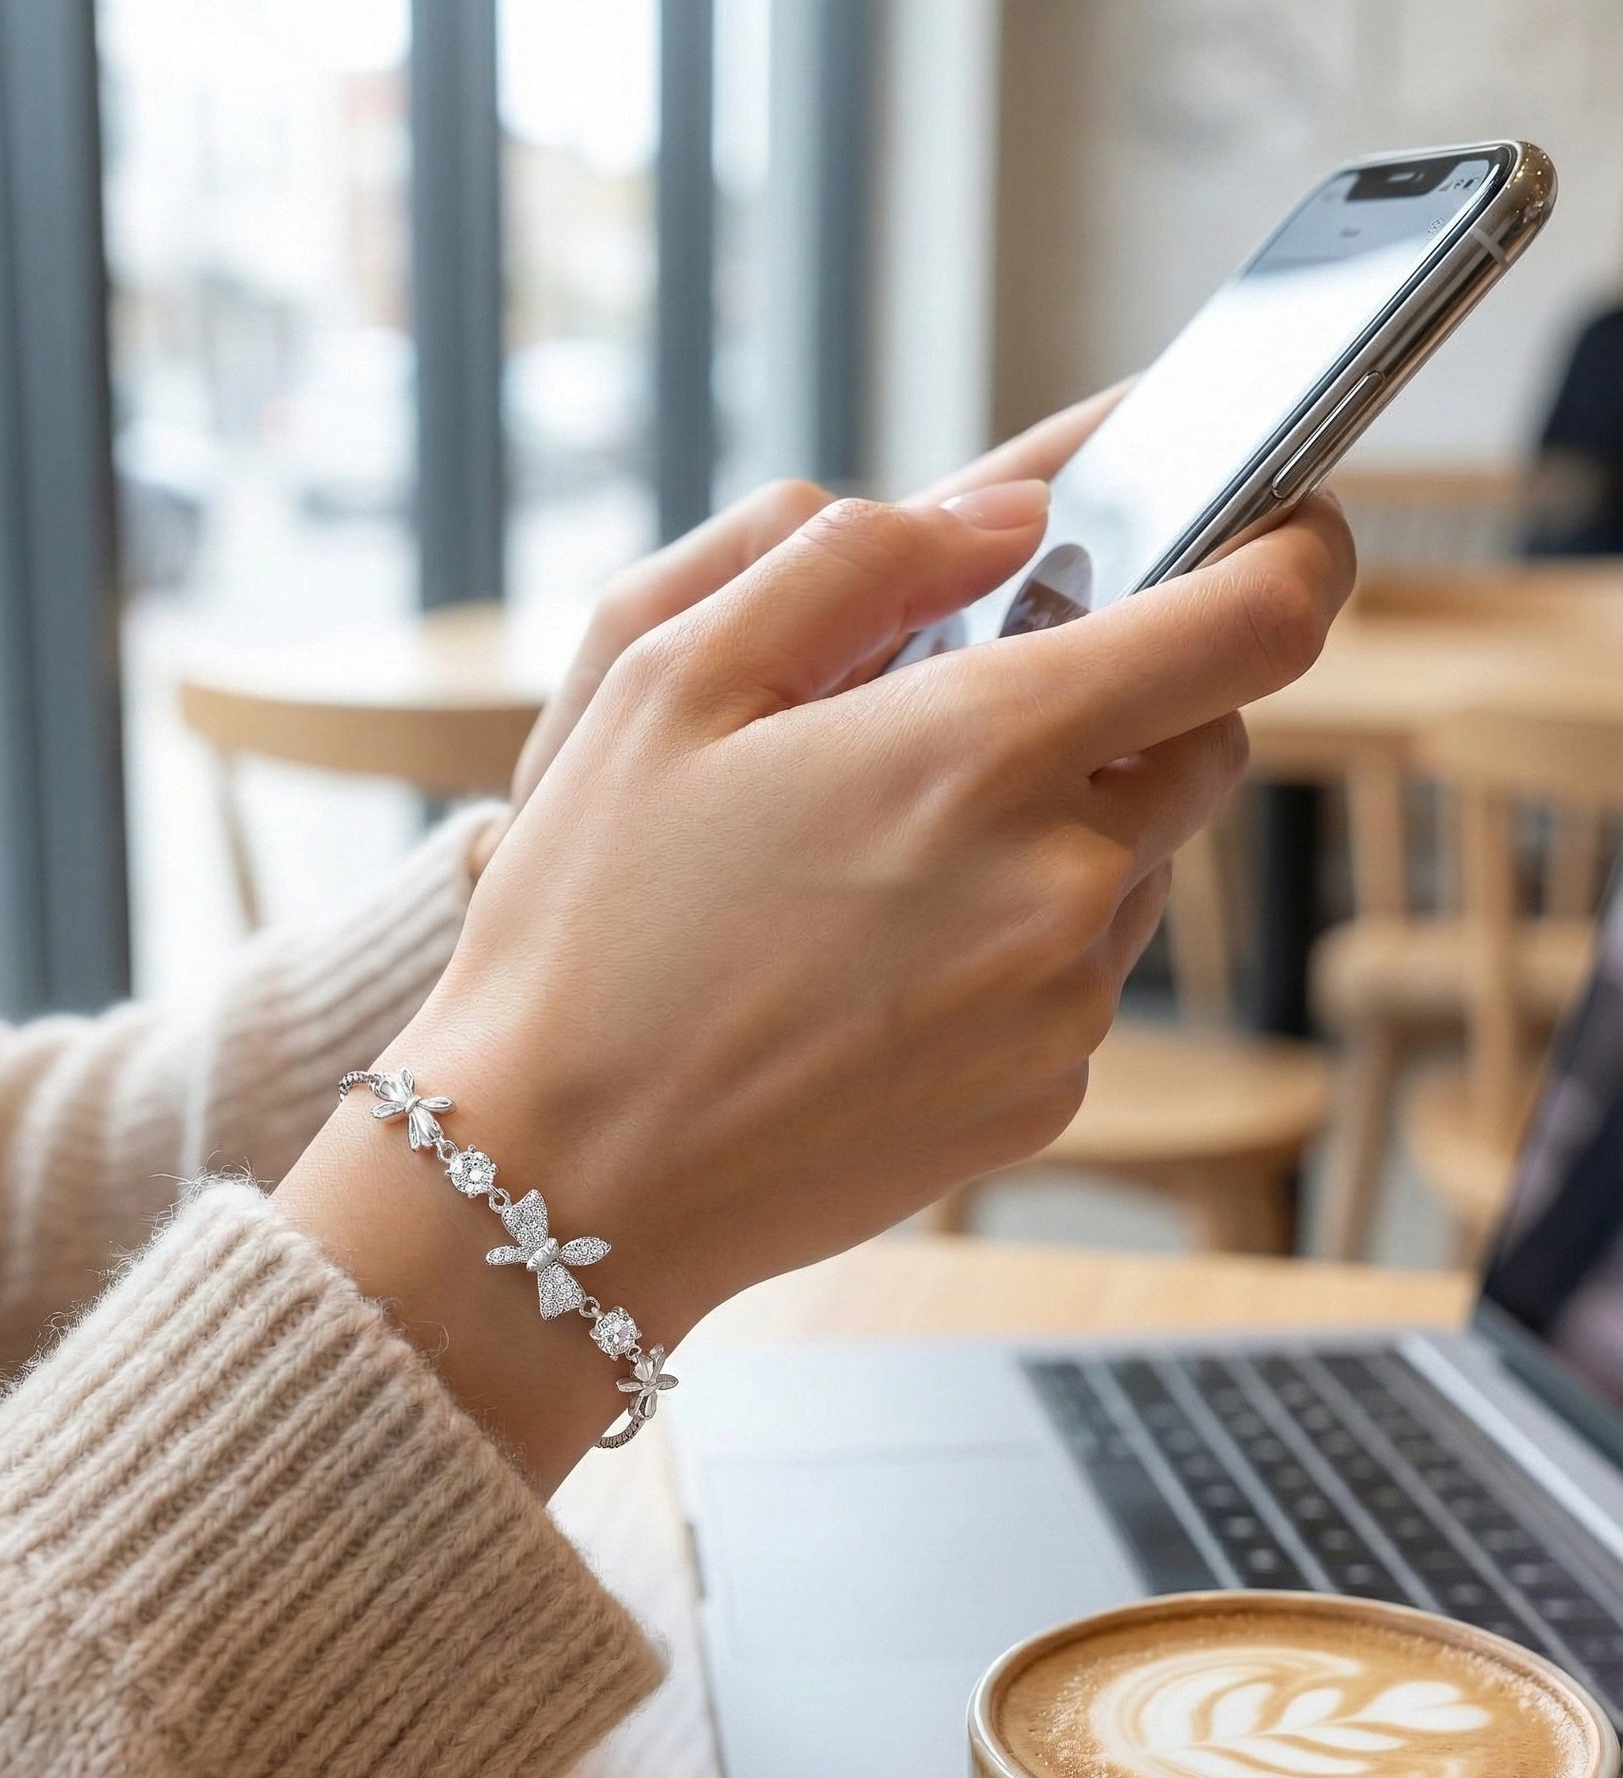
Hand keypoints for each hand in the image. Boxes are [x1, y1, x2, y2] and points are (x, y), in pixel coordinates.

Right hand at [281, 482, 1353, 1489]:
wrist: (568, 1180)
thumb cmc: (593, 928)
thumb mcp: (666, 679)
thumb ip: (854, 559)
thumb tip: (1006, 521)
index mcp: (979, 752)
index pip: (1250, 622)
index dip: (1286, 553)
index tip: (1279, 528)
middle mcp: (1059, 885)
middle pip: (1199, 741)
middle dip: (1121, 700)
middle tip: (962, 715)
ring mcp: (1061, 1010)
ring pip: (1137, 862)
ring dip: (1058, 827)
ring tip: (880, 863)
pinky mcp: (1042, 1099)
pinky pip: (1081, 977)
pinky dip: (1020, 940)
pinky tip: (877, 964)